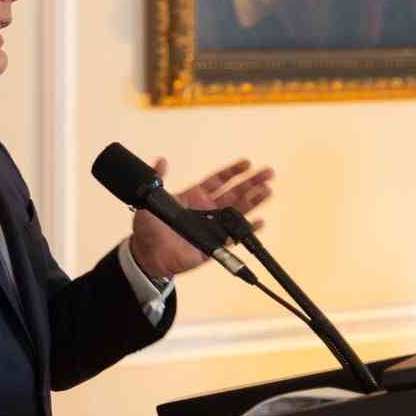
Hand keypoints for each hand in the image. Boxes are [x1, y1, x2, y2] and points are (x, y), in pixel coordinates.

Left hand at [129, 158, 274, 278]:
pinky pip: (234, 236)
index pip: (218, 180)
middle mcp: (207, 209)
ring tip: (268, 191)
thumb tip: (161, 160)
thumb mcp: (151, 200)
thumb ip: (158, 180)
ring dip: (254, 201)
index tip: (247, 163)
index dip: (233, 172)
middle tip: (267, 173)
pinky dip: (247, 230)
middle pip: (235, 192)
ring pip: (238, 211)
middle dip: (251, 182)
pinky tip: (259, 222)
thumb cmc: (149, 228)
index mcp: (195, 196)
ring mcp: (212, 226)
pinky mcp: (214, 245)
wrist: (147, 255)